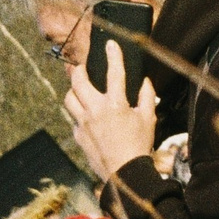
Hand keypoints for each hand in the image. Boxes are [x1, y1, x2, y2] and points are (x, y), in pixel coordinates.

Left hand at [64, 40, 156, 179]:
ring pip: (69, 99)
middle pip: (78, 81)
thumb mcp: (149, 119)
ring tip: (79, 90)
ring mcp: (84, 123)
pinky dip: (79, 114)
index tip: (110, 44)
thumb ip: (146, 97)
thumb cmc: (139, 145)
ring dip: (73, 91)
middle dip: (78, 70)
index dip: (113, 54)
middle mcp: (96, 110)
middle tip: (82, 68)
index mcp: (116, 103)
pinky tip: (86, 116)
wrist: (124, 173)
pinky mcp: (78, 136)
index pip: (114, 71)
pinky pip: (74, 119)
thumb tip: (144, 81)